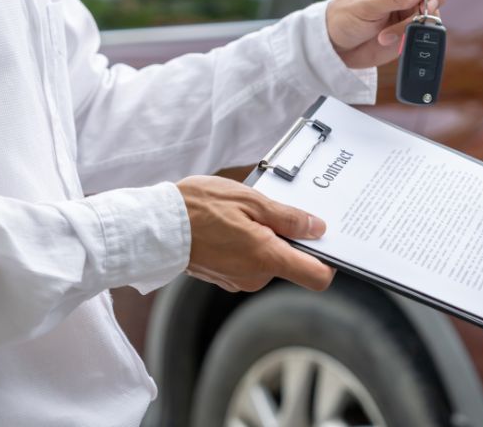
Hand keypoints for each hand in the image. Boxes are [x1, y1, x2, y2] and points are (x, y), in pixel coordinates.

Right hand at [178, 176, 335, 292]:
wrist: (155, 226)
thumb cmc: (199, 208)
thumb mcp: (251, 201)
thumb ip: (288, 217)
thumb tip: (317, 228)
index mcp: (267, 258)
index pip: (316, 276)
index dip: (328, 261)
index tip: (325, 242)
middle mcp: (255, 277)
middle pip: (290, 263)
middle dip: (287, 238)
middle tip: (269, 211)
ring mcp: (238, 280)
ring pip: (268, 260)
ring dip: (264, 239)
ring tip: (243, 214)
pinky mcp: (225, 278)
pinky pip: (248, 262)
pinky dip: (247, 245)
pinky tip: (230, 225)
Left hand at [326, 0, 452, 68]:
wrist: (340, 46)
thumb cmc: (345, 17)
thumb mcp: (366, 5)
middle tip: (429, 6)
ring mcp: (413, 0)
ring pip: (435, 2)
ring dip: (418, 19)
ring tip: (389, 32)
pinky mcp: (415, 21)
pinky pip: (428, 24)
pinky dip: (412, 33)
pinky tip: (388, 38)